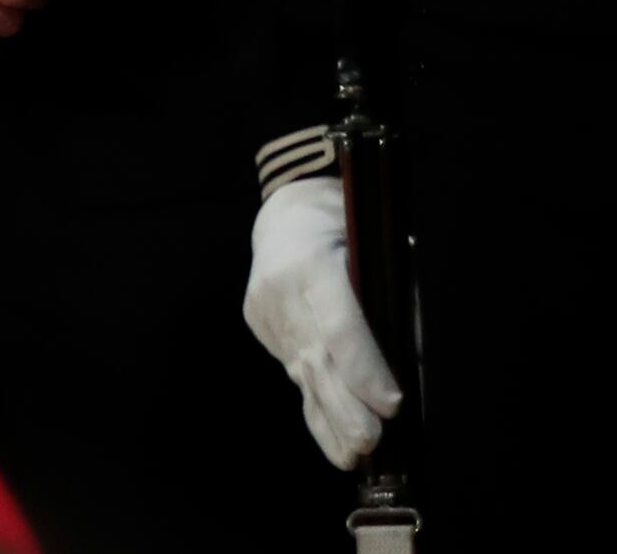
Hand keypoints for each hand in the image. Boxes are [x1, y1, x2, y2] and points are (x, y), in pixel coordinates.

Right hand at [245, 179, 401, 468]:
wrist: (285, 214)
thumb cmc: (348, 229)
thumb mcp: (379, 255)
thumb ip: (393, 308)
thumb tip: (412, 369)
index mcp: (314, 263)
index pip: (340, 326)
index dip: (366, 370)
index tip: (392, 405)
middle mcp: (282, 289)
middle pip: (317, 358)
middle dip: (346, 407)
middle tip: (373, 443)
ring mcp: (264, 308)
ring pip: (300, 372)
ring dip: (330, 418)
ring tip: (354, 456)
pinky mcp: (258, 322)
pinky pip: (292, 368)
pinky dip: (315, 403)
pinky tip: (333, 439)